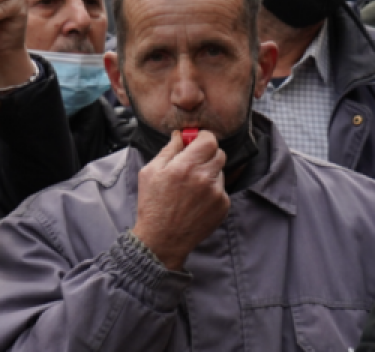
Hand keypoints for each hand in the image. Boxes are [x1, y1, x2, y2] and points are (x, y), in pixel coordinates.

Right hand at [132, 131, 228, 270]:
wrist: (162, 239)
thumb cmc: (153, 205)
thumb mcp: (151, 172)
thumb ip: (168, 149)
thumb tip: (180, 135)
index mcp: (185, 166)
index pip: (209, 140)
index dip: (204, 137)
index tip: (197, 141)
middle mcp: (204, 178)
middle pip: (219, 153)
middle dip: (207, 154)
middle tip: (194, 162)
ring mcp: (216, 193)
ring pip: (220, 171)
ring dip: (210, 173)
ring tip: (192, 187)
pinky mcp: (223, 206)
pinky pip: (222, 189)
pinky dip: (212, 190)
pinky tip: (197, 200)